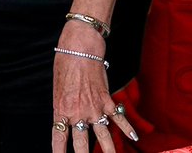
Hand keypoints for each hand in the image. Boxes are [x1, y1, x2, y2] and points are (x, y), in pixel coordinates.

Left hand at [51, 26, 138, 152]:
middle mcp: (77, 112)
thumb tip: (67, 121)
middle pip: (80, 143)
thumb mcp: (58, 90)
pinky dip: (127, 128)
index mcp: (61, 109)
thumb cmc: (64, 66)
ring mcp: (93, 108)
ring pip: (103, 136)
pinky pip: (118, 118)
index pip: (58, 136)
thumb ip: (63, 107)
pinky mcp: (106, 100)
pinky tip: (133, 137)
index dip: (58, 151)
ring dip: (108, 150)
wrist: (78, 49)